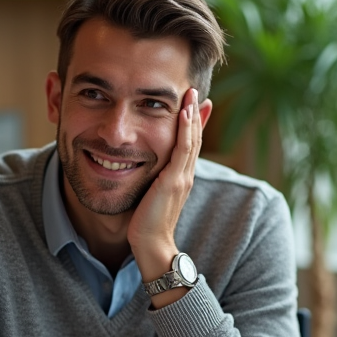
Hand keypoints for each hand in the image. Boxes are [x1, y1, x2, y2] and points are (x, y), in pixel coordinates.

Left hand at [128, 87, 208, 308]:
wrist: (151, 246)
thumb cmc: (146, 225)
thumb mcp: (149, 196)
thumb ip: (150, 181)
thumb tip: (141, 169)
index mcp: (180, 178)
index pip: (189, 144)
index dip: (192, 123)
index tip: (192, 104)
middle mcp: (185, 175)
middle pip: (194, 137)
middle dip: (195, 113)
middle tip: (194, 90)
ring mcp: (182, 177)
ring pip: (191, 139)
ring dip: (191, 114)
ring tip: (190, 93)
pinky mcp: (173, 181)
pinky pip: (182, 149)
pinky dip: (185, 129)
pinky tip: (183, 113)